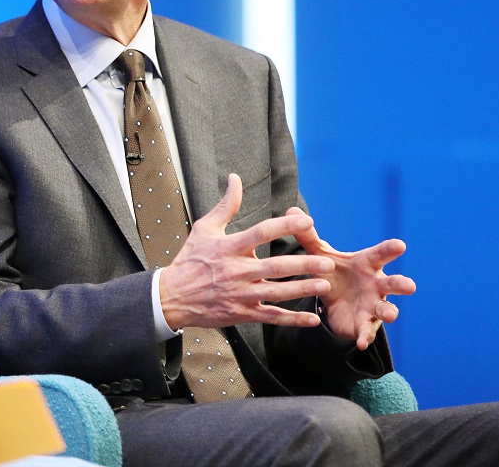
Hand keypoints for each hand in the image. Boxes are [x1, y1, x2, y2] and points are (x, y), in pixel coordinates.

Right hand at [159, 174, 335, 330]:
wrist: (171, 296)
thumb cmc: (189, 260)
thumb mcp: (204, 228)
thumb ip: (225, 205)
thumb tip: (235, 179)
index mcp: (230, 247)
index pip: (261, 233)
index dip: (285, 226)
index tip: (307, 221)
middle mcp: (238, 271)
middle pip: (276, 266)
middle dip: (304, 265)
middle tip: (327, 262)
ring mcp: (241, 294)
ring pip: (278, 293)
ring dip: (303, 289)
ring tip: (325, 285)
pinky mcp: (242, 313)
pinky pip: (271, 316)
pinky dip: (292, 319)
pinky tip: (311, 319)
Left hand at [290, 207, 416, 349]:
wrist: (334, 302)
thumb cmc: (335, 272)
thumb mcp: (320, 255)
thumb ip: (308, 236)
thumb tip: (291, 209)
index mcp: (367, 264)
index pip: (380, 254)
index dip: (390, 250)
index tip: (400, 245)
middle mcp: (377, 285)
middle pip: (393, 283)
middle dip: (400, 284)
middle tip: (409, 286)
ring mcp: (374, 306)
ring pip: (387, 309)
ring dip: (389, 311)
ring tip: (389, 314)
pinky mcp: (365, 324)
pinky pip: (367, 332)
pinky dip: (365, 337)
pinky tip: (361, 343)